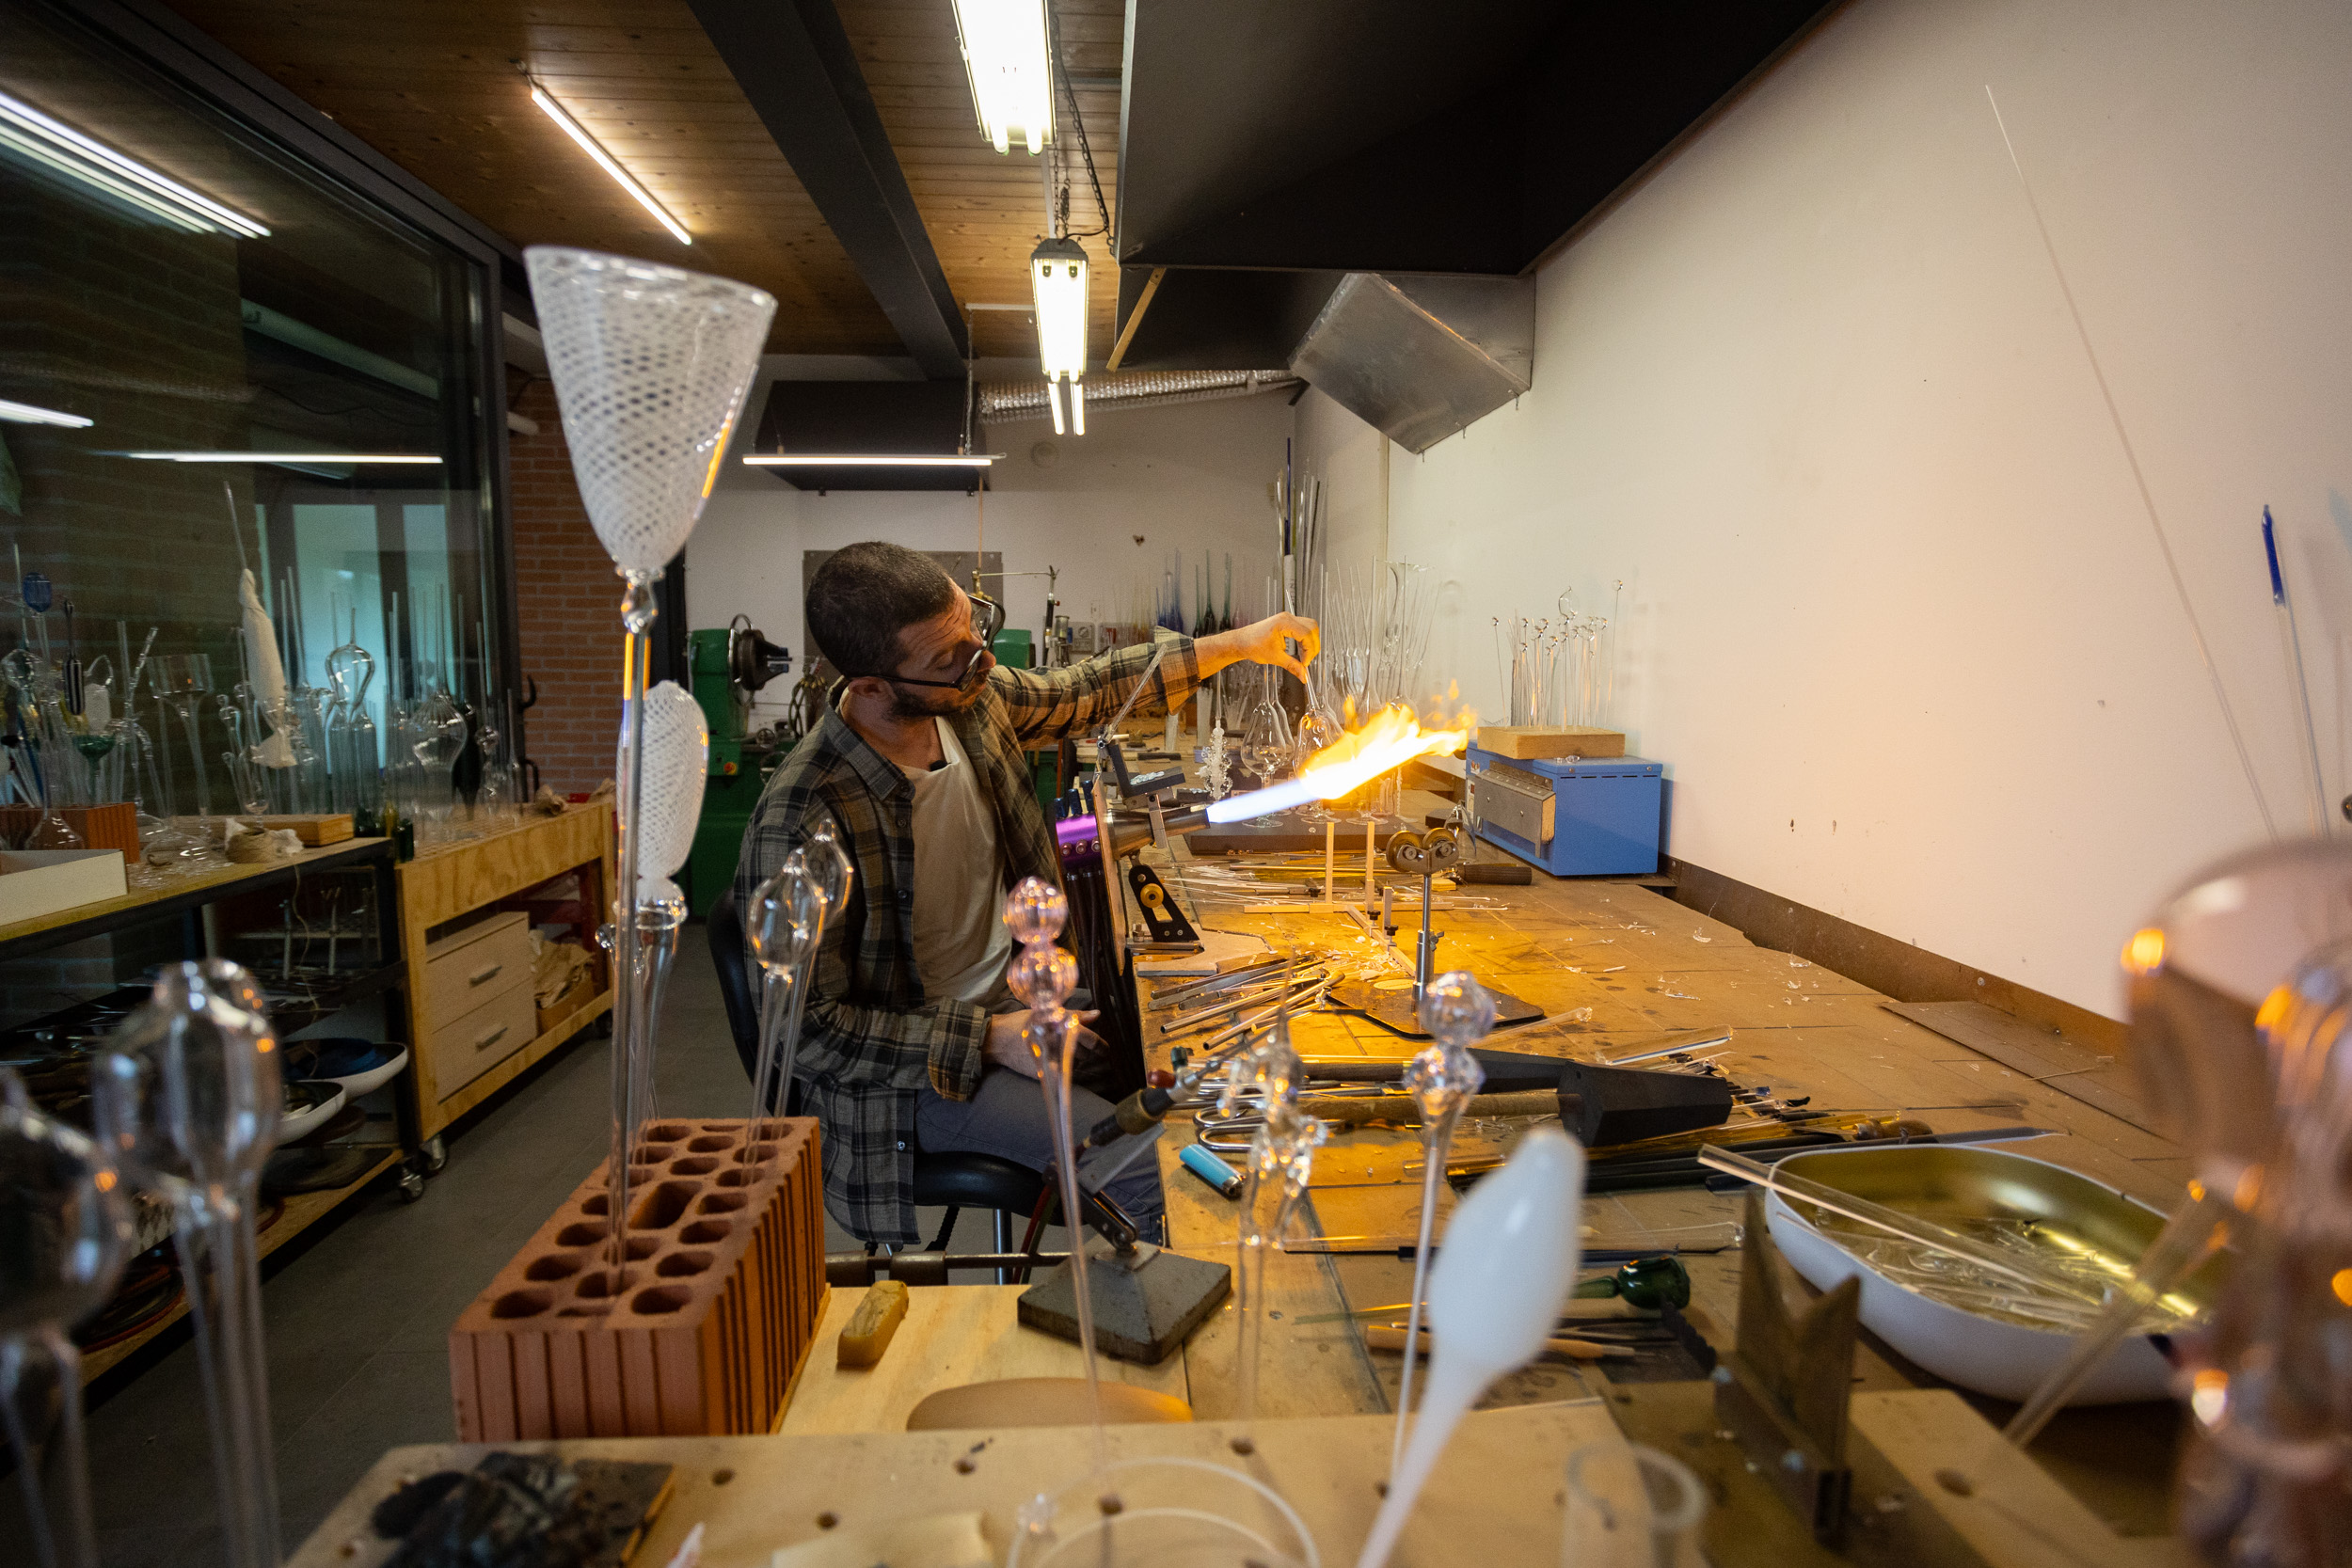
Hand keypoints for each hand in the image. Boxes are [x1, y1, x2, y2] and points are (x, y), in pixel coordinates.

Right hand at [984, 1008, 1104, 1078]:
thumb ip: (1075, 1015)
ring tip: (1059, 1049)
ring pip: (1073, 1065)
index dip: (1101, 1046)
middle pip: (1084, 1055)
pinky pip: (1062, 1074)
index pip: (1090, 1040)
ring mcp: (1052, 1062)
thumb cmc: (1023, 1022)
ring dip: (1071, 1059)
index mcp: (1063, 1030)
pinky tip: (1053, 1060)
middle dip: (1083, 1050)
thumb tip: (1096, 1015)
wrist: (998, 1039)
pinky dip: (1061, 1067)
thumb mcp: (1048, 1012)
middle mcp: (1060, 1047)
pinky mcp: (1044, 1074)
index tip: (1105, 1050)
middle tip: (1073, 1043)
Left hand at [1203, 611, 1319, 684]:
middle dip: (1313, 646)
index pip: (1307, 634)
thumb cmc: (1252, 645)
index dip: (1309, 650)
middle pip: (1312, 628)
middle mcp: (1287, 618)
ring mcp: (1287, 619)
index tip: (1305, 663)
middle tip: (1306, 660)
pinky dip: (1305, 640)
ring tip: (1303, 656)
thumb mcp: (1275, 658)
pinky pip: (1303, 628)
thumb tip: (1304, 675)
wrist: (1241, 641)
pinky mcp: (1286, 623)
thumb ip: (1292, 666)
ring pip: (1310, 627)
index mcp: (1284, 623)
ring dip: (1310, 642)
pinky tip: (1300, 650)